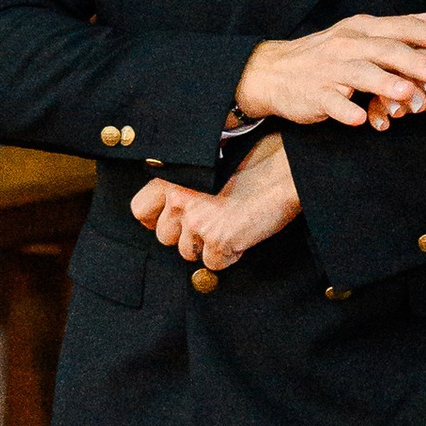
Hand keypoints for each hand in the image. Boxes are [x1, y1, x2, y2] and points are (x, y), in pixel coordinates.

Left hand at [130, 135, 300, 269]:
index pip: (140, 209)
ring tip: (230, 225)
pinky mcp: (218, 240)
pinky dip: (228, 256)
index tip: (173, 223)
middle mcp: (179, 199)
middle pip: (165, 237)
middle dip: (186, 236)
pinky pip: (214, 263)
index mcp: (173, 176)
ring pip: (187, 253)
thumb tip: (174, 211)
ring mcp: (197, 222)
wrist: (285, 172)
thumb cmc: (255, 162)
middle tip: (211, 224)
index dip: (156, 220)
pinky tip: (242, 235)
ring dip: (206, 247)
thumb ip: (186, 183)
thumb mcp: (209, 164)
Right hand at [234, 12, 425, 131]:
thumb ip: (405, 26)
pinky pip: (332, 102)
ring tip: (409, 95)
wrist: (273, 71)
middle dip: (412, 60)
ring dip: (385, 85)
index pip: (398, 27)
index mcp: (361, 29)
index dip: (425, 33)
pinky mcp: (315, 94)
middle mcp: (347, 45)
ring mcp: (330, 70)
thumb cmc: (328, 53)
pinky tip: (361, 119)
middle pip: (383, 51)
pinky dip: (345, 110)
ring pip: (361, 76)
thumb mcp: (363, 32)